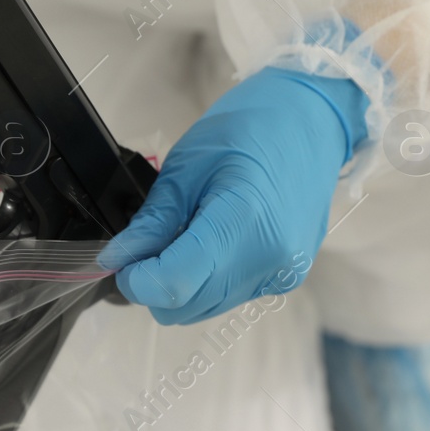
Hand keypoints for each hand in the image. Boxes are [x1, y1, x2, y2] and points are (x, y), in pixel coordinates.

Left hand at [100, 66, 367, 324]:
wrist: (313, 122)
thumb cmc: (250, 128)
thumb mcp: (188, 166)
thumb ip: (152, 221)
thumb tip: (116, 260)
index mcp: (242, 224)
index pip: (173, 286)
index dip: (136, 280)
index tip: (121, 257)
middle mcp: (266, 262)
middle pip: (185, 307)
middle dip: (154, 284)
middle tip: (150, 241)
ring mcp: (281, 274)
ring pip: (205, 309)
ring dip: (181, 285)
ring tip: (186, 236)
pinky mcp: (286, 279)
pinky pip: (229, 297)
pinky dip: (207, 280)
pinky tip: (214, 242)